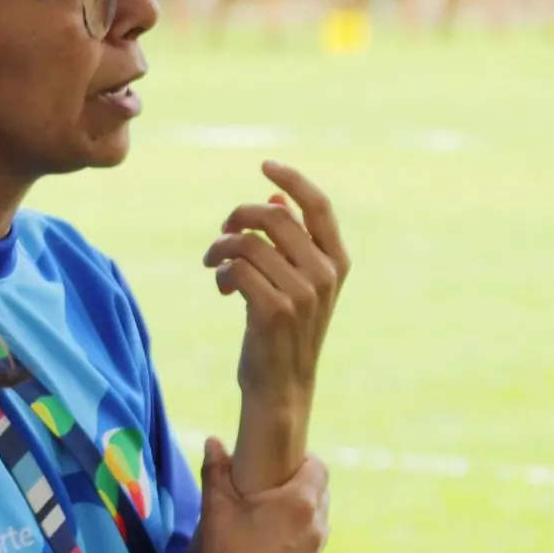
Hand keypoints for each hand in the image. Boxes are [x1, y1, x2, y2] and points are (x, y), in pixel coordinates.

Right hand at [189, 438, 330, 552]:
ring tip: (275, 527)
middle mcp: (317, 528)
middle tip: (277, 494)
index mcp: (301, 502)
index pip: (319, 468)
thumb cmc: (224, 551)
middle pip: (321, 498)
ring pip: (318, 531)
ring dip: (303, 525)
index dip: (306, 462)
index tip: (288, 464)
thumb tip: (213, 440)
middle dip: (304, 491)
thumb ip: (216, 468)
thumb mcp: (216, 505)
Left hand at [205, 161, 350, 492]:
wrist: (281, 386)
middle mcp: (325, 275)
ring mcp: (302, 293)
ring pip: (249, 242)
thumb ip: (292, 242)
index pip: (319, 205)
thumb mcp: (296, 282)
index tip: (265, 165)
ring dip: (222, 248)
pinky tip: (222, 288)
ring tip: (214, 264)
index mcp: (338, 262)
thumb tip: (276, 202)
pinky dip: (221, 273)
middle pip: (274, 217)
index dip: (292, 180)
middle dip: (238, 217)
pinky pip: (236, 268)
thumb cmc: (285, 329)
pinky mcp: (274, 310)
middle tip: (222, 233)